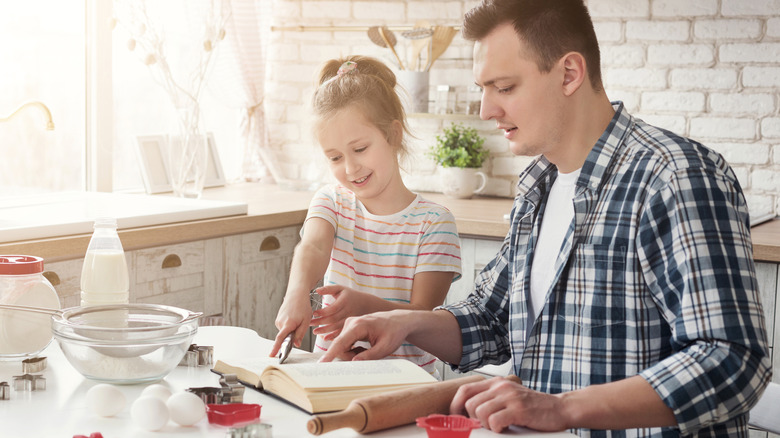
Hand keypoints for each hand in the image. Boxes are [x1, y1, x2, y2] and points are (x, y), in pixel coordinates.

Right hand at [269, 292, 313, 357]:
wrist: (296, 293)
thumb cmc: (303, 306)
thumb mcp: (306, 321)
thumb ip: (300, 334)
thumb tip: (296, 344)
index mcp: (288, 324)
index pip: (280, 339)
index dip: (276, 348)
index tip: (272, 356)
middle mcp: (280, 323)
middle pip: (284, 337)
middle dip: (292, 336)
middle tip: (300, 325)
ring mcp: (278, 320)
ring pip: (285, 332)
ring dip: (291, 330)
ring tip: (298, 319)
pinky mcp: (278, 318)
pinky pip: (284, 327)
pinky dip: (289, 326)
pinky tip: (294, 318)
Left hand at [310, 285, 372, 339]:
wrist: (367, 304)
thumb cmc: (350, 295)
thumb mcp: (340, 288)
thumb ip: (328, 289)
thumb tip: (317, 290)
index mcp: (344, 301)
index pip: (332, 309)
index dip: (322, 312)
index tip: (314, 313)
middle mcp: (347, 311)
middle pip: (332, 319)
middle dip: (320, 322)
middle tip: (310, 323)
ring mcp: (350, 319)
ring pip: (336, 327)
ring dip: (325, 330)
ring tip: (315, 331)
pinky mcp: (351, 325)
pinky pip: (341, 332)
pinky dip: (333, 336)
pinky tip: (325, 338)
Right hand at [318, 310, 409, 361]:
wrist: (399, 321)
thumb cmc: (394, 332)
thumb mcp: (385, 347)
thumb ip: (369, 356)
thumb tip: (354, 362)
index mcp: (359, 326)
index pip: (340, 342)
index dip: (330, 354)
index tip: (321, 363)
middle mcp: (351, 323)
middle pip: (340, 346)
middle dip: (350, 357)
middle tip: (367, 357)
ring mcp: (349, 324)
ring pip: (342, 346)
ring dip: (352, 354)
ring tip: (368, 350)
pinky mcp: (350, 328)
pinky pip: (345, 343)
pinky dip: (353, 350)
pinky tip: (364, 348)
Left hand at [450, 377, 568, 432]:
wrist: (560, 408)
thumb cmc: (533, 407)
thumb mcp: (509, 397)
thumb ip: (492, 400)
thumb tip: (468, 414)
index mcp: (496, 383)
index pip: (465, 390)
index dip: (455, 405)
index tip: (455, 418)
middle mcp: (501, 387)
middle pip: (470, 403)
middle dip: (471, 418)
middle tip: (483, 426)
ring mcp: (510, 397)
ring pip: (480, 412)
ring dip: (484, 424)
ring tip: (496, 427)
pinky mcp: (519, 409)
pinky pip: (494, 420)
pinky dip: (495, 428)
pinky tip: (504, 429)